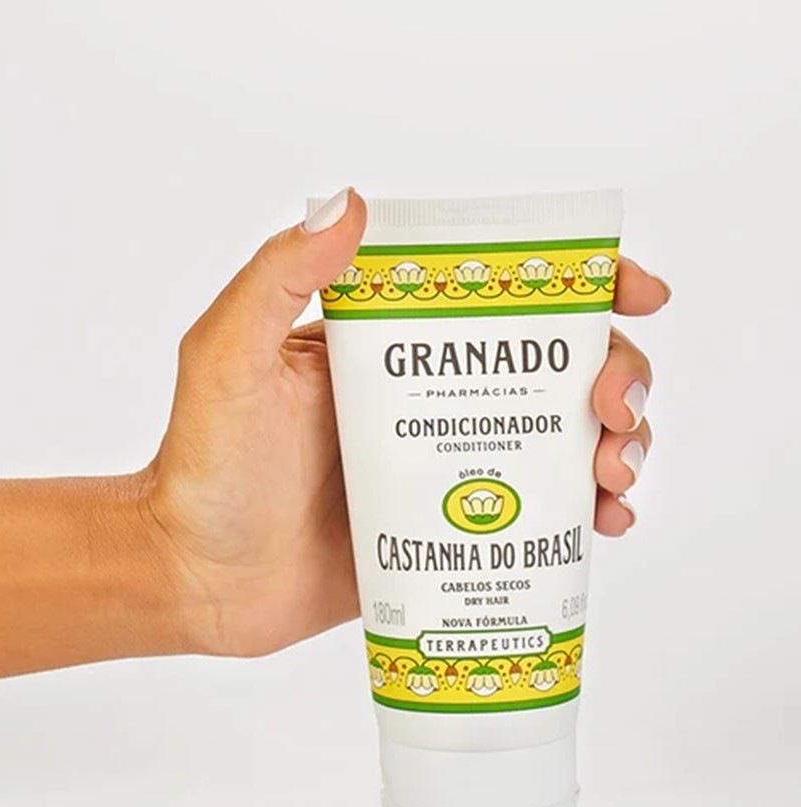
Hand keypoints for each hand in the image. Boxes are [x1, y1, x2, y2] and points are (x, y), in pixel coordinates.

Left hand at [137, 190, 669, 656]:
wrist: (197, 580)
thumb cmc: (204, 470)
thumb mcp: (226, 360)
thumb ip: (277, 280)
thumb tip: (349, 203)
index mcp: (388, 347)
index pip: (495, 297)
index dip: (578, 288)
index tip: (633, 294)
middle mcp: (425, 402)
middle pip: (551, 369)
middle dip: (612, 374)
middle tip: (610, 407)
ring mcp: (441, 470)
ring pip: (559, 442)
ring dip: (615, 445)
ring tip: (615, 474)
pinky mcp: (446, 535)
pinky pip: (533, 518)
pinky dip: (583, 516)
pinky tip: (604, 524)